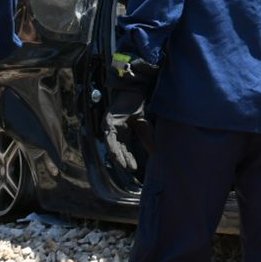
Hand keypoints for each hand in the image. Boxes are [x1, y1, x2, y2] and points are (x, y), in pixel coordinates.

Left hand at [105, 56, 159, 172]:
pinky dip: (111, 144)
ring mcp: (109, 127)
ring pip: (111, 144)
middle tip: (129, 168)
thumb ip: (147, 139)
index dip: (128, 158)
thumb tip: (153, 153)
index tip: (133, 168)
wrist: (133, 93)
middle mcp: (114, 131)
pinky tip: (115, 152)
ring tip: (122, 164)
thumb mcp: (143, 126)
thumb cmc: (136, 107)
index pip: (124, 149)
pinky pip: (108, 136)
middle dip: (123, 159)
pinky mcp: (107, 121)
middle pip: (117, 149)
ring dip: (116, 154)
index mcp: (122, 132)